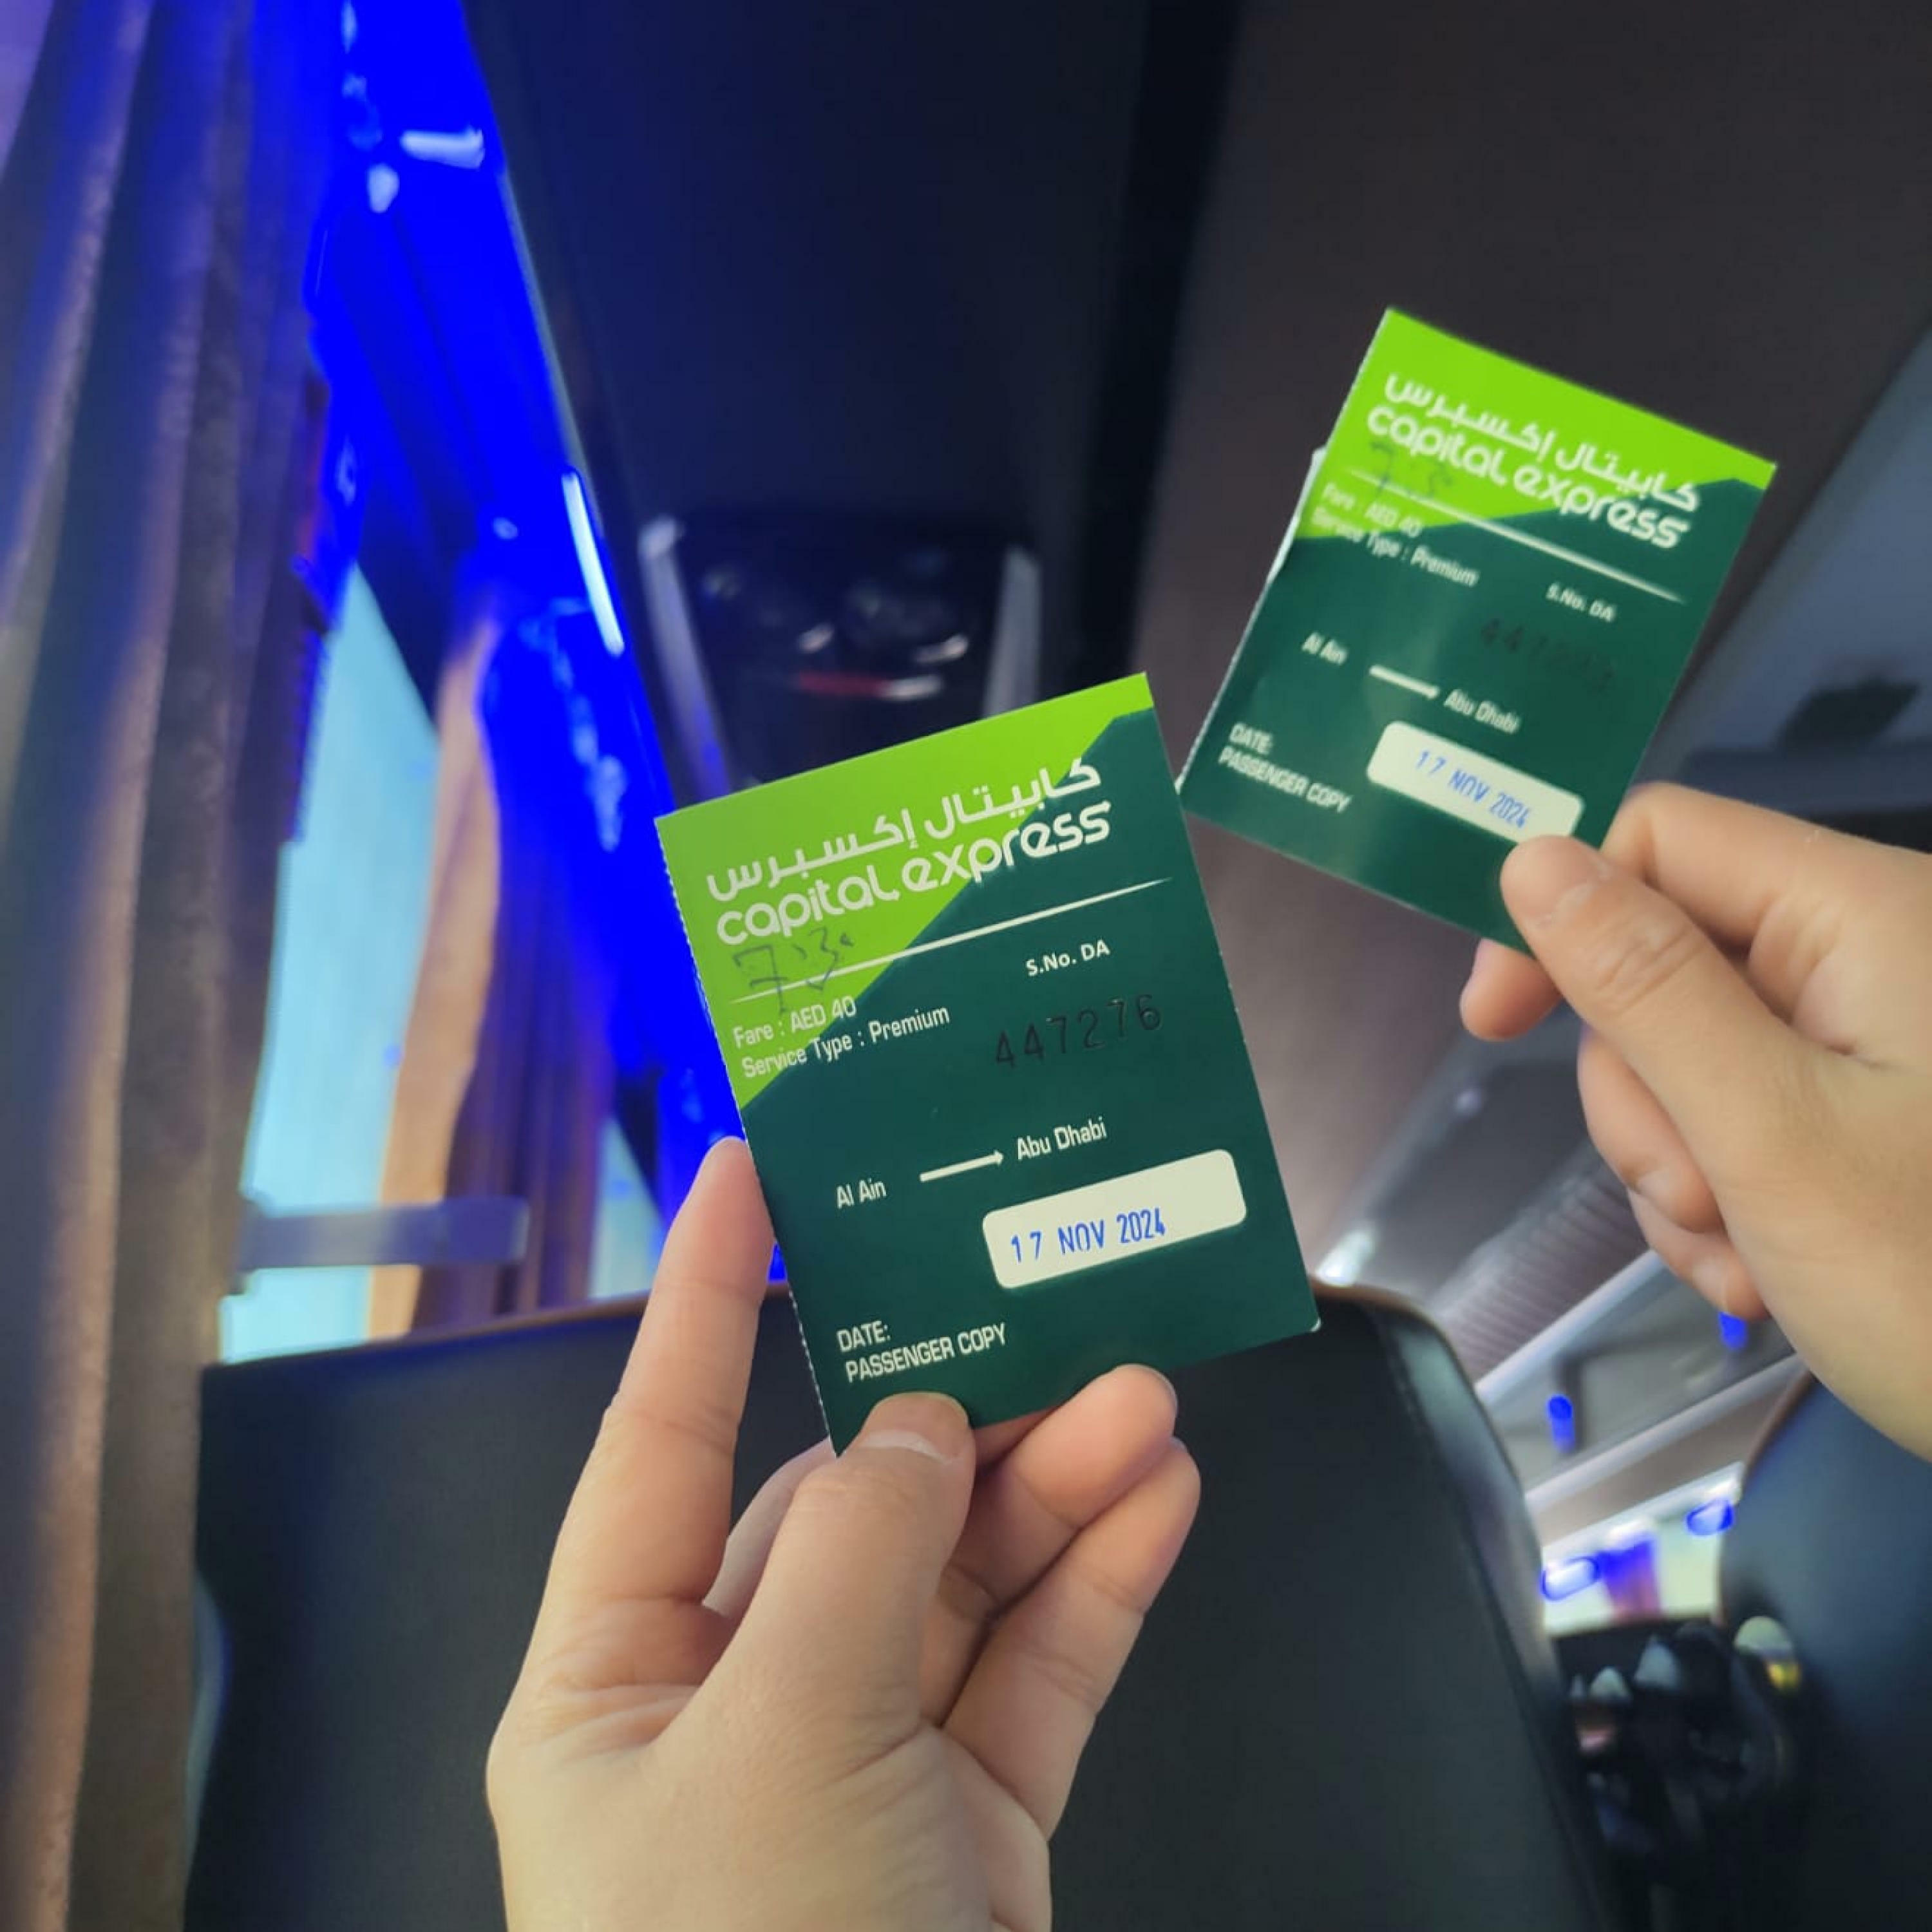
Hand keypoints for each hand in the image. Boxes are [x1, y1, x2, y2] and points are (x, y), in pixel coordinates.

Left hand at [488, 1139, 1198, 1931]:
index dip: (703, 1303)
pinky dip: (1097, 1583)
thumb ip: (853, 1557)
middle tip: (1055, 1316)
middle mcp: (732, 1706)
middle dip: (958, 1417)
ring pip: (963, 1583)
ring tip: (1146, 1398)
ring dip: (1054, 1488)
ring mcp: (862, 1763)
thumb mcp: (779, 1742)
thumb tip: (924, 1424)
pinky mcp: (974, 1823)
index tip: (750, 1171)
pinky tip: (1158, 1497)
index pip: (656, 1446)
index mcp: (617, 1684)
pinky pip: (1036, 1671)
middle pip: (850, 1511)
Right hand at [1462, 784, 1931, 1459]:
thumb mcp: (1769, 1135)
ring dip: (1678, 1173)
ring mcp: (1870, 1043)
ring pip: (1682, 1063)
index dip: (1559, 918)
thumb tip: (1533, 859)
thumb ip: (1647, 987)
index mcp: (1861, 917)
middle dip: (1645, 1099)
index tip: (1493, 1026)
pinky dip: (1723, 1204)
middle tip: (1700, 1198)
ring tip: (1751, 1259)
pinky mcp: (1866, 1115)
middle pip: (1659, 968)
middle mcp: (1867, 958)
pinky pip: (1732, 1124)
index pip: (1658, 842)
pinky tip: (1768, 1274)